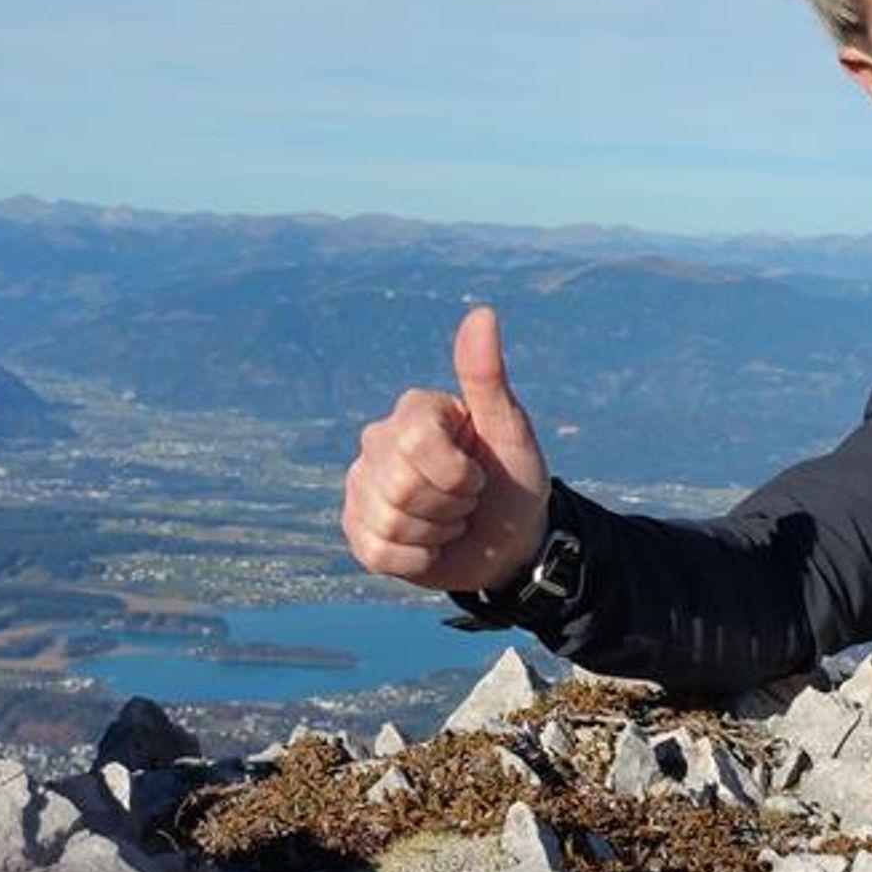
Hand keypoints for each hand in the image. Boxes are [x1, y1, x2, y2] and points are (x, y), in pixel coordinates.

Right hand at [343, 305, 550, 592]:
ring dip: (435, 533)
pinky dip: (416, 559)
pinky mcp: (357, 528)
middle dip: (449, 505)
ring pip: (387, 522)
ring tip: (449, 521)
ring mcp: (362, 485)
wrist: (509, 543)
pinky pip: (377, 551)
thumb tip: (482, 313)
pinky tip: (430, 545)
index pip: (416, 443)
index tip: (477, 474)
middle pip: (400, 486)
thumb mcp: (511, 431)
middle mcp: (378, 441)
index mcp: (414, 412)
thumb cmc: (514, 480)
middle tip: (466, 500)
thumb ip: (487, 376)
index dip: (458, 473)